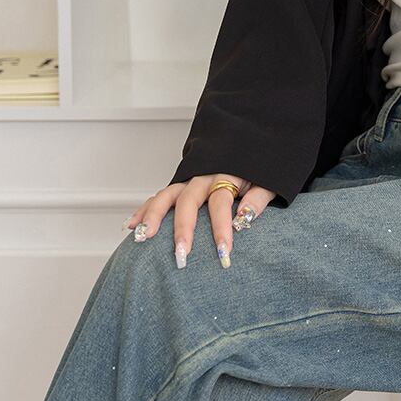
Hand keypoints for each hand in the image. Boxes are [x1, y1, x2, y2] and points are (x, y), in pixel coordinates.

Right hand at [122, 174, 277, 268]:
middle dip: (182, 229)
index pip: (221, 203)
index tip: (223, 252)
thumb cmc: (260, 170)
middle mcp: (203, 176)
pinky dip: (144, 210)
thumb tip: (246, 217)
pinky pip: (159, 196)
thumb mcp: (268, 182)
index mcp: (227, 175)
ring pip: (166, 196)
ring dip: (153, 217)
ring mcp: (188, 180)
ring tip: (143, 238)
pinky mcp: (181, 185)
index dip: (222, 228)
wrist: (251, 145)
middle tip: (181, 254)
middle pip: (188, 201)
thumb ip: (258, 199)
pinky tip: (131, 226)